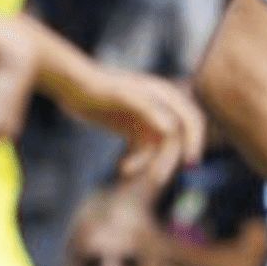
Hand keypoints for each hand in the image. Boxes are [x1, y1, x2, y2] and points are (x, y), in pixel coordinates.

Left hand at [57, 69, 205, 192]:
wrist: (71, 86)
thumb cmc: (96, 87)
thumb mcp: (121, 96)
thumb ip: (147, 108)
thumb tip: (171, 129)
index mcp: (164, 95)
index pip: (191, 119)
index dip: (195, 140)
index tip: (189, 162)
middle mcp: (160, 108)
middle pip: (177, 139)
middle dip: (168, 159)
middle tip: (157, 179)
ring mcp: (147, 120)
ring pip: (160, 149)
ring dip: (149, 163)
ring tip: (127, 171)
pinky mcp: (134, 129)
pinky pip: (144, 151)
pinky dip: (137, 161)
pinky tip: (122, 167)